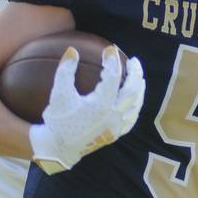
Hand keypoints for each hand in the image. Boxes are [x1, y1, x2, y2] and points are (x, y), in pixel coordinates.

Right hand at [29, 46, 145, 173]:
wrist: (58, 148)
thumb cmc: (58, 120)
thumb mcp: (59, 94)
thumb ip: (65, 71)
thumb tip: (72, 50)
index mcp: (100, 105)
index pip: (113, 77)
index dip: (112, 61)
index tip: (110, 49)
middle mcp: (112, 116)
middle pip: (132, 90)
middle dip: (135, 73)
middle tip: (133, 60)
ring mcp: (116, 126)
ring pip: (136, 105)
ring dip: (139, 88)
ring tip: (138, 76)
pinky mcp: (115, 134)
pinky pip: (132, 118)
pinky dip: (135, 105)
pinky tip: (134, 99)